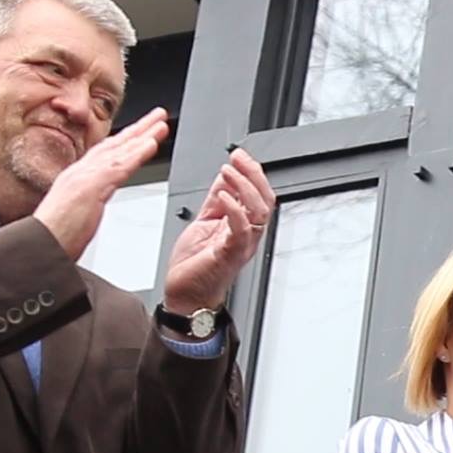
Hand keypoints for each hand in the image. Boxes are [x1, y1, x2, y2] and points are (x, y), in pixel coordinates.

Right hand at [33, 108, 169, 259]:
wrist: (38, 248)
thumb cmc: (53, 238)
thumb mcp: (73, 217)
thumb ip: (83, 207)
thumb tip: (89, 208)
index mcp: (76, 180)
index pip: (105, 155)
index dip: (125, 141)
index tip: (142, 131)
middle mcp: (79, 173)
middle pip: (114, 145)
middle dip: (138, 129)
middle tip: (158, 115)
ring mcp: (84, 178)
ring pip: (120, 151)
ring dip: (143, 135)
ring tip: (161, 123)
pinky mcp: (90, 187)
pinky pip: (119, 167)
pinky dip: (137, 153)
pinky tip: (151, 144)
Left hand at [163, 148, 274, 314]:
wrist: (186, 296)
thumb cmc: (195, 266)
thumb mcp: (204, 222)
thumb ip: (216, 201)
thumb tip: (224, 177)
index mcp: (242, 226)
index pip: (259, 194)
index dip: (253, 172)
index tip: (239, 155)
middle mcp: (246, 235)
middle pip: (265, 200)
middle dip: (254, 174)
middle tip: (238, 158)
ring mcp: (240, 245)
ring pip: (259, 212)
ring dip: (245, 187)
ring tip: (229, 172)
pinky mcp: (229, 254)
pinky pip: (241, 230)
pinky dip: (234, 209)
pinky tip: (222, 195)